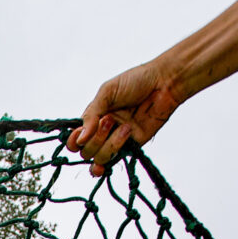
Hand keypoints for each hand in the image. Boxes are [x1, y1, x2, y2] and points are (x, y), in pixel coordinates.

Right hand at [66, 60, 183, 176]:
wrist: (164, 83)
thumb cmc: (136, 81)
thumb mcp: (107, 91)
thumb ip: (91, 115)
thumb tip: (79, 140)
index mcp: (94, 117)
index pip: (75, 139)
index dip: (74, 141)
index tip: (79, 136)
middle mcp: (103, 131)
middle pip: (86, 151)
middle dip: (95, 139)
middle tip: (110, 120)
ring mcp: (116, 140)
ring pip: (100, 158)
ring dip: (109, 144)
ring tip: (125, 126)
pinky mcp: (132, 146)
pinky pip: (117, 158)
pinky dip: (115, 153)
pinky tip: (122, 139)